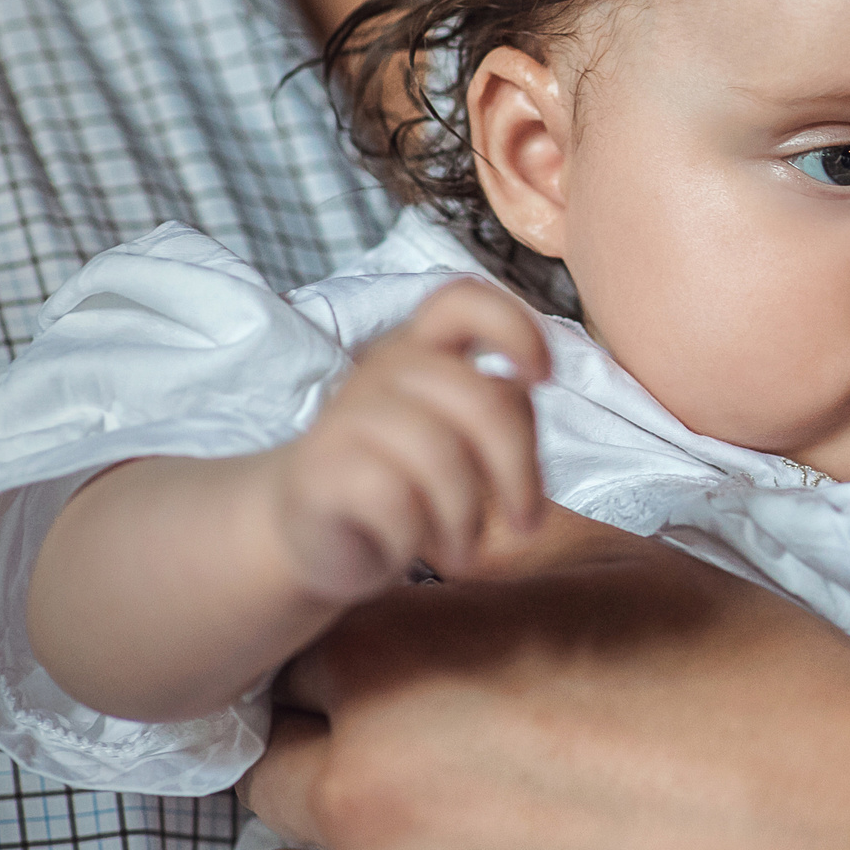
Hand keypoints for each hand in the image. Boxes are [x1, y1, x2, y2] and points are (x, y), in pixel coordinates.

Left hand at [238, 523, 849, 849]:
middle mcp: (373, 794)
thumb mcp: (628, 572)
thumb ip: (498, 547)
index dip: (364, 675)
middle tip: (446, 788)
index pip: (304, 664)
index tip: (416, 695)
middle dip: (346, 777)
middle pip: (281, 784)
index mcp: (405, 665)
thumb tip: (439, 528)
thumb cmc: (770, 701)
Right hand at [262, 280, 552, 600]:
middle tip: (526, 522)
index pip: (463, 299)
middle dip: (519, 471)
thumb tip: (531, 391)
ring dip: (466, 518)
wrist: (306, 533)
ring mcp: (346, 417)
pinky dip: (416, 536)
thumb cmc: (402, 481)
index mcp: (422, 350)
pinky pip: (394, 498)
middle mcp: (383, 371)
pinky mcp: (318, 469)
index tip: (543, 377)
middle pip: (481, 400)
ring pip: (440, 454)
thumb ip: (499, 411)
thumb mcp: (459, 440)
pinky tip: (408, 550)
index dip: (514, 328)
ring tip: (463, 549)